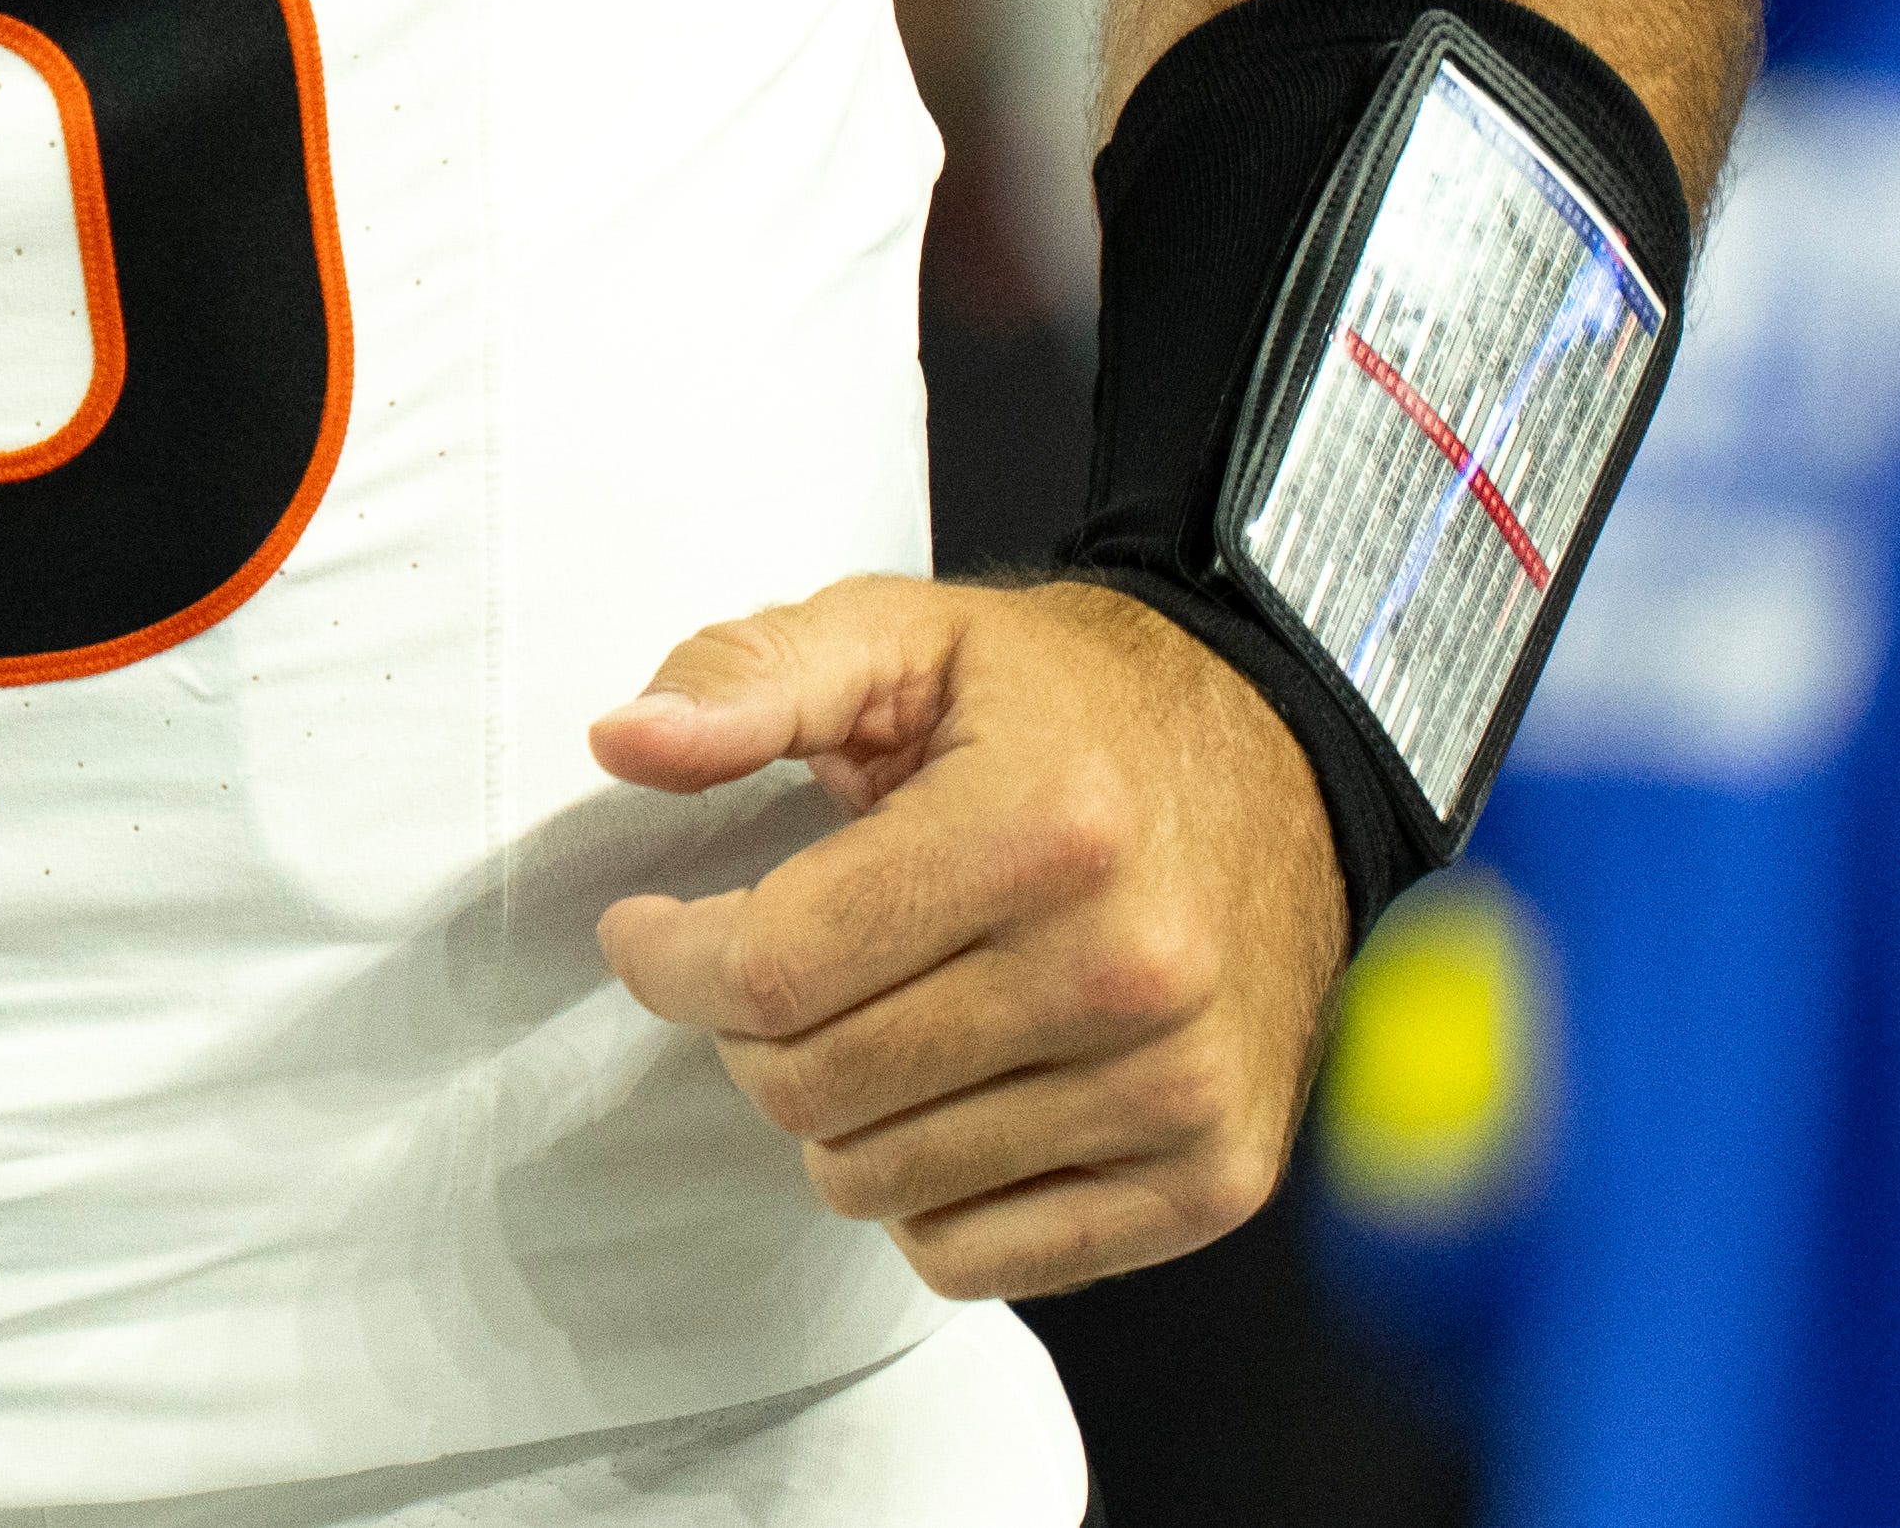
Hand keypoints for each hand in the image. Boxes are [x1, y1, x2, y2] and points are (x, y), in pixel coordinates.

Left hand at [588, 575, 1341, 1299]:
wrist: (1274, 771)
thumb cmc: (1062, 714)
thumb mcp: (903, 638)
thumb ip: (749, 674)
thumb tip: (625, 740)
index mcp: (1044, 830)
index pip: (774, 968)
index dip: (668, 959)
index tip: (653, 933)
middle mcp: (1127, 972)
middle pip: (813, 1087)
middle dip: (746, 1032)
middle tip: (776, 970)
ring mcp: (1180, 1091)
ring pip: (879, 1182)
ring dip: (833, 1115)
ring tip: (872, 1019)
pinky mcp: (1211, 1180)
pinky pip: (979, 1260)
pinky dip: (924, 1197)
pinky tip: (945, 1098)